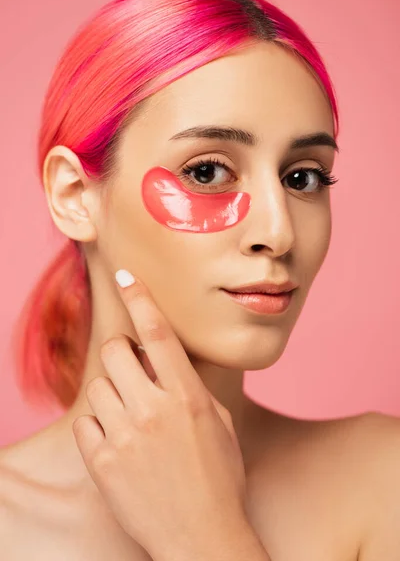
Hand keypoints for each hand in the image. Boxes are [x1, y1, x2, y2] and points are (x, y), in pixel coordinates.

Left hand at [72, 270, 246, 558]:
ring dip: (111, 390)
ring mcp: (125, 436)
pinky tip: (117, 440)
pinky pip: (85, 422)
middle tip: (133, 368)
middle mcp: (153, 410)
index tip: (127, 276)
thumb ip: (192, 386)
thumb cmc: (219, 478)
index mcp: (187, 397)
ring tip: (128, 412)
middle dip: (122, 352)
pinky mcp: (102, 462)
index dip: (142, 299)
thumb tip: (169, 358)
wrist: (201, 537)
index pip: (160, 333)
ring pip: (97, 384)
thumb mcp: (219, 423)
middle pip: (117, 351)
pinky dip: (98, 424)